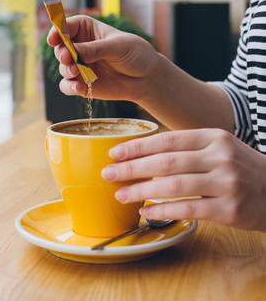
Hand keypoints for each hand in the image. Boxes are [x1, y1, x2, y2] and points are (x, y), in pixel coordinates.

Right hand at [47, 15, 158, 101]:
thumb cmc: (135, 53)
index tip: (54, 39)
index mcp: (86, 29)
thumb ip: (96, 49)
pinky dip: (69, 87)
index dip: (57, 31)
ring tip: (76, 72)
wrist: (147, 77)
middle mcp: (79, 46)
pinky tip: (78, 87)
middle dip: (61, 53)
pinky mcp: (82, 84)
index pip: (65, 26)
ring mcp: (80, 66)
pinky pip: (67, 86)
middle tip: (68, 58)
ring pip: (63, 67)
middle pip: (60, 47)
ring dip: (66, 70)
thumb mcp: (118, 46)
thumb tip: (75, 51)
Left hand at [101, 128, 265, 231]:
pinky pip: (188, 209)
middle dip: (133, 168)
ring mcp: (226, 183)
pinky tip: (146, 212)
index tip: (115, 152)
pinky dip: (163, 210)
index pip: (169, 139)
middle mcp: (220, 156)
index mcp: (214, 137)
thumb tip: (145, 153)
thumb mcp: (219, 147)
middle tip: (109, 173)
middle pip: (167, 161)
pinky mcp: (230, 209)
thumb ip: (188, 148)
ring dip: (142, 191)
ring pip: (174, 185)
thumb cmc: (240, 167)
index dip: (139, 146)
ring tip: (122, 194)